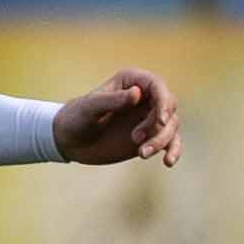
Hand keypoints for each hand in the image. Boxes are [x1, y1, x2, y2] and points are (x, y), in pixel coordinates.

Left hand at [54, 68, 179, 167]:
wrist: (70, 141)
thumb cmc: (76, 117)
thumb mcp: (90, 108)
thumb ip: (112, 100)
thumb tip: (137, 93)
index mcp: (132, 81)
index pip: (157, 86)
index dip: (164, 102)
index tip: (161, 121)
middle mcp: (145, 97)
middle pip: (168, 107)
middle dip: (158, 125)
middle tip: (135, 139)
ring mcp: (149, 117)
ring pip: (171, 126)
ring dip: (161, 141)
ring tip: (141, 154)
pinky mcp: (150, 136)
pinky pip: (170, 141)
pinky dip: (173, 151)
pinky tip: (168, 162)